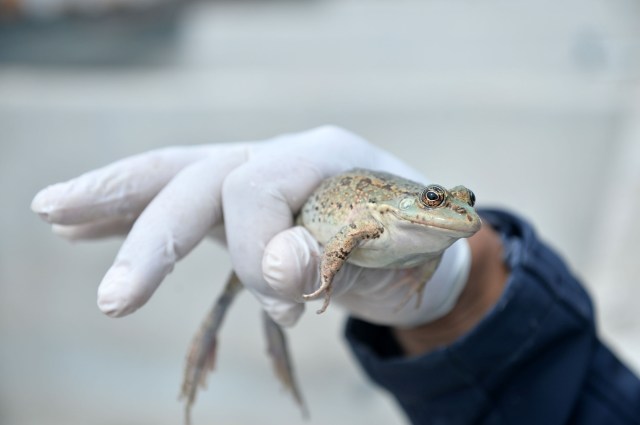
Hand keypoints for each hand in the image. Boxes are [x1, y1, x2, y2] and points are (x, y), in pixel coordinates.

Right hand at [31, 126, 471, 327]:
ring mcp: (256, 177)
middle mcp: (283, 155)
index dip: (258, 249)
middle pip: (199, 177)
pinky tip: (85, 225)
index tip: (291, 302)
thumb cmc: (418, 252)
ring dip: (115, 198)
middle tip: (114, 302)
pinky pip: (180, 203)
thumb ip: (348, 251)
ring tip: (54, 210)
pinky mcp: (241, 209)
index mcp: (326, 155)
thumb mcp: (405, 252)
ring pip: (175, 178)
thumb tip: (283, 264)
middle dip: (152, 236)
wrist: (423, 253)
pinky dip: (132, 214)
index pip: (256, 186)